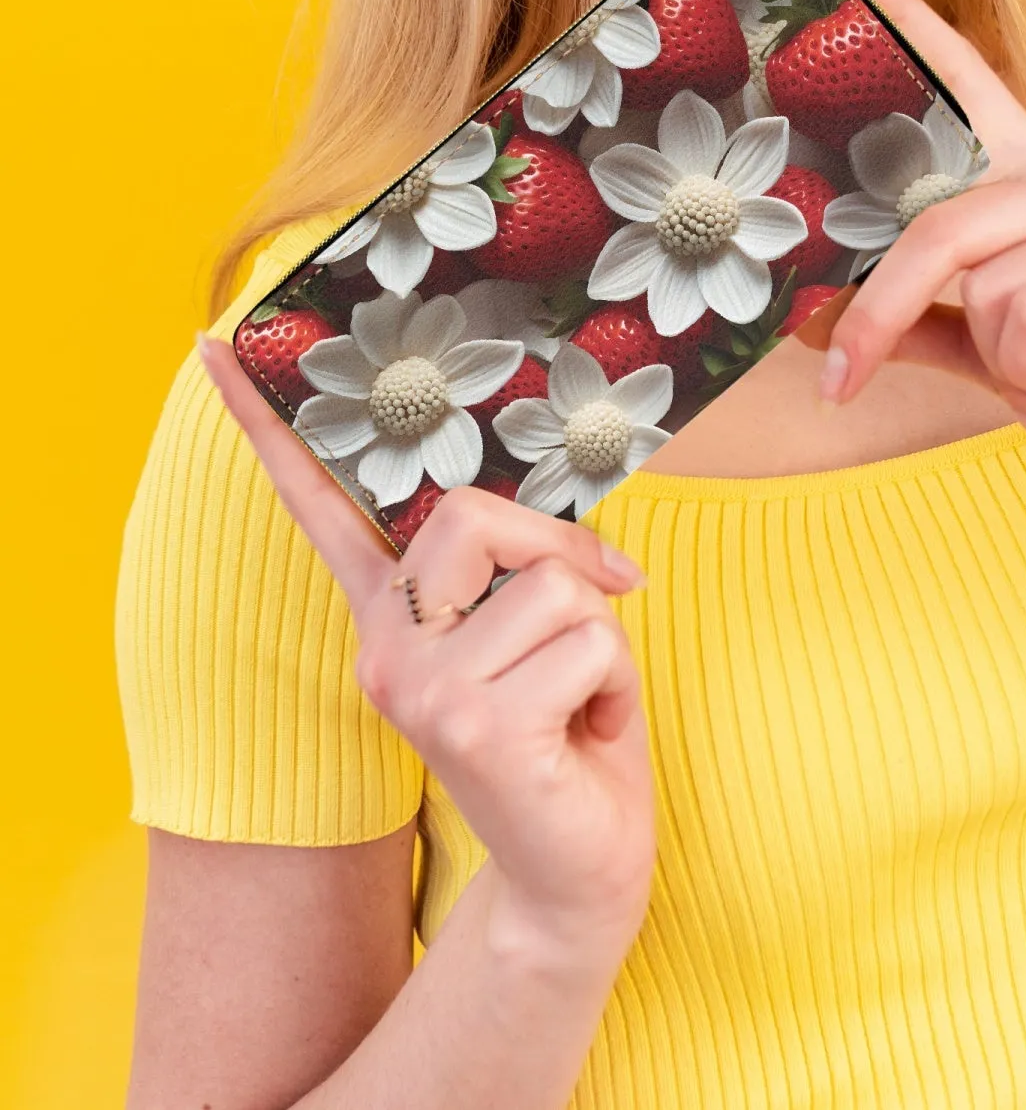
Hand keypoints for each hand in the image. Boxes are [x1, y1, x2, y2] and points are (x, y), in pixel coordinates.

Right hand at [198, 335, 655, 960]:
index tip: (215, 350)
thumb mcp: (551, 634)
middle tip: (595, 615)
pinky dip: (617, 684)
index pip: (324, 508)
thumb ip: (533, 573)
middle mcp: (387, 647)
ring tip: (576, 702)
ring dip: (601, 640)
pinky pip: (589, 639)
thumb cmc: (570, 736)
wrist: (577, 869)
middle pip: (481, 515)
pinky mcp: (473, 726)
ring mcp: (420, 688)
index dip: (271, 428)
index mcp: (395, 615)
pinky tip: (582, 736)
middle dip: (565, 556)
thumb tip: (596, 558)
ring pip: (553, 583)